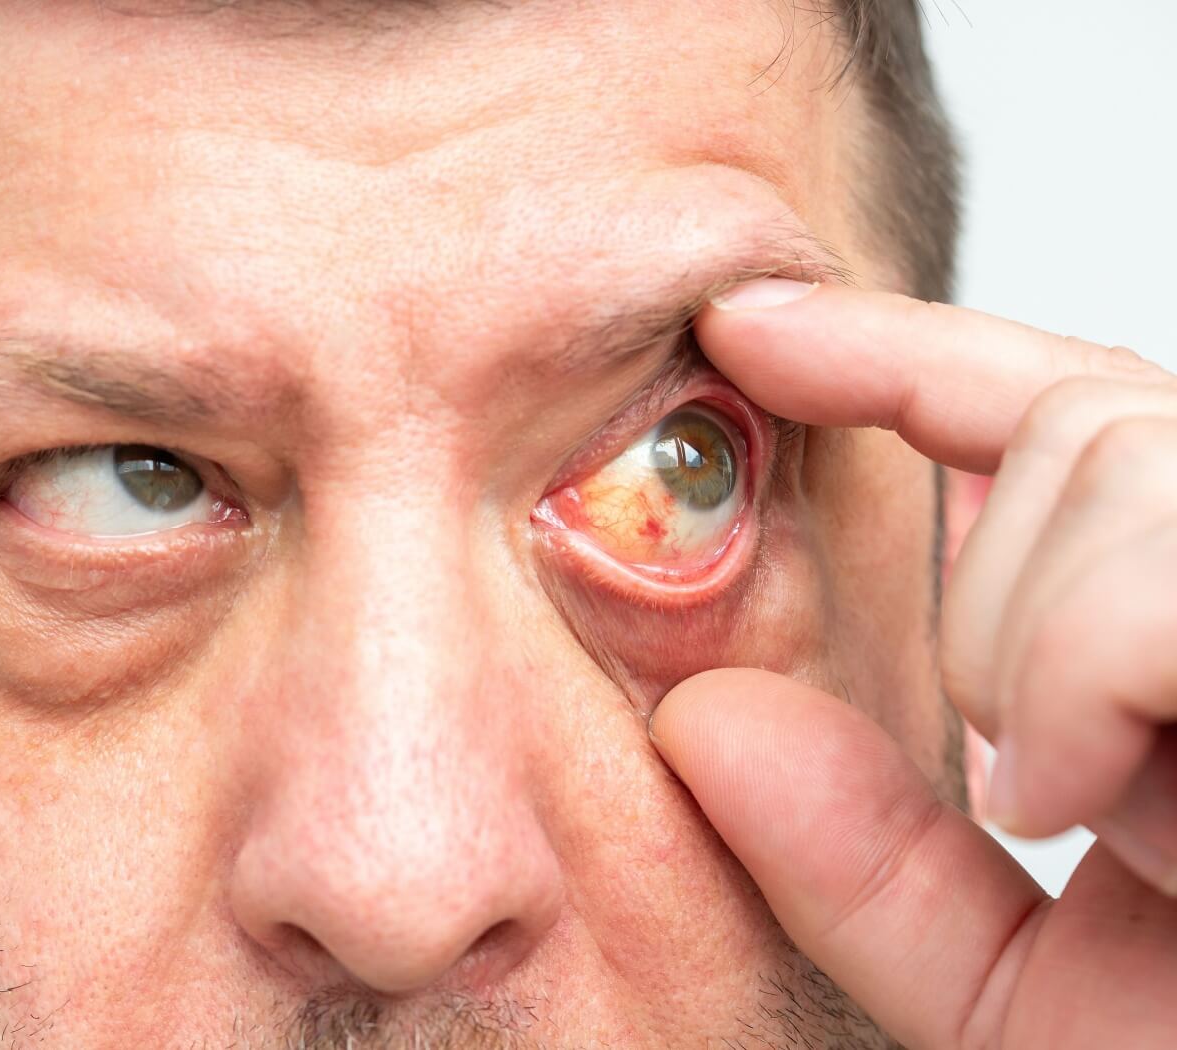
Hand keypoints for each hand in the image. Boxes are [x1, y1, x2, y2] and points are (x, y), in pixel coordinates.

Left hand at [648, 279, 1176, 1048]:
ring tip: (1105, 813)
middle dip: (993, 609)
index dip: (898, 349)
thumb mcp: (1025, 994)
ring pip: (1120, 458)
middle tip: (1037, 788)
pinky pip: (1158, 579)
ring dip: (1039, 650)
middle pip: (1085, 429)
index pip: (1070, 413)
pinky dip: (1084, 674)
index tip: (744, 332)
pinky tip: (1095, 799)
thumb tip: (701, 720)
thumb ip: (869, 863)